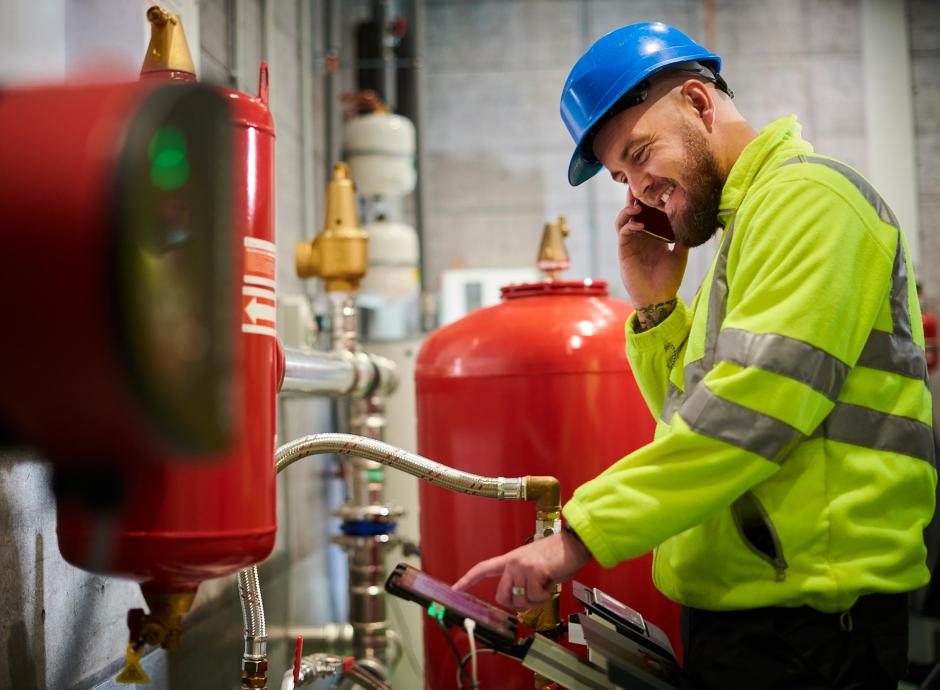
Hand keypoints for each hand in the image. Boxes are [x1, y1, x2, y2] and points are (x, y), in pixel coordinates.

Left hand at [452, 530, 591, 609]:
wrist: (574, 545)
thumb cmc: (557, 557)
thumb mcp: (534, 568)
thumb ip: (522, 581)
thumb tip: (519, 602)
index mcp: (511, 559)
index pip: (484, 568)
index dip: (468, 579)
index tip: (455, 588)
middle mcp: (513, 562)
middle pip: (502, 596)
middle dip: (517, 603)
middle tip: (533, 596)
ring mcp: (522, 565)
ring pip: (520, 600)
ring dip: (535, 600)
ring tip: (545, 585)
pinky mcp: (534, 570)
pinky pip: (535, 597)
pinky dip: (545, 597)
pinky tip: (550, 583)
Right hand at [615, 186, 687, 308]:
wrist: (658, 298)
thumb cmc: (669, 279)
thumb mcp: (680, 256)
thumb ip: (683, 240)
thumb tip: (692, 223)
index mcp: (654, 236)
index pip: (649, 213)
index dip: (650, 201)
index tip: (656, 187)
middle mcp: (641, 237)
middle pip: (634, 212)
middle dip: (635, 199)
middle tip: (639, 186)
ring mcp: (631, 243)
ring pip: (624, 220)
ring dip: (628, 210)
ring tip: (637, 205)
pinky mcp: (624, 252)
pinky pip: (623, 234)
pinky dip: (629, 226)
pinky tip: (639, 225)